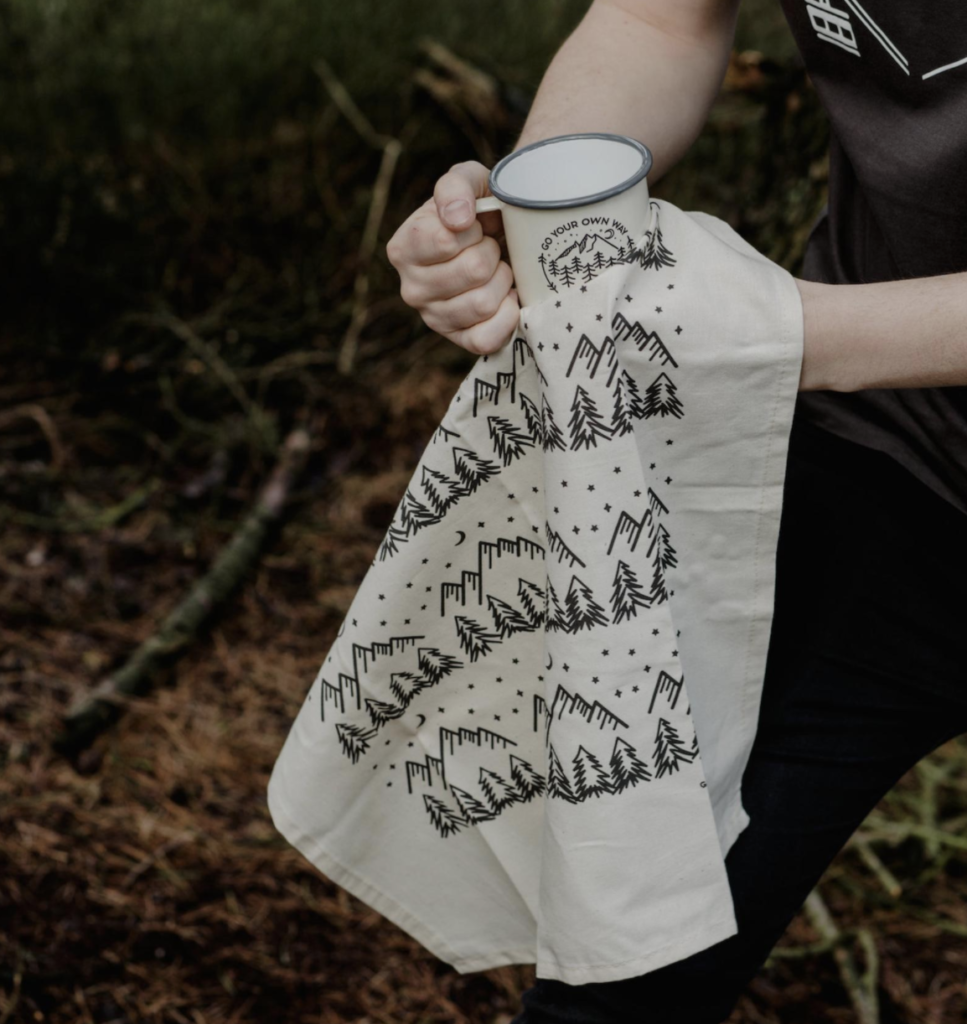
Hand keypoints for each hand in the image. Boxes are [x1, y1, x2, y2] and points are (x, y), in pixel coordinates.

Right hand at [386, 160, 519, 355]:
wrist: (500, 236)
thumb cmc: (479, 208)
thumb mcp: (467, 180)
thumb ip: (456, 186)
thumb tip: (457, 219)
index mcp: (403, 249)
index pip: (447, 241)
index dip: (474, 229)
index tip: (475, 225)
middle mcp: (411, 289)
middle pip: (473, 272)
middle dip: (492, 253)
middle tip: (490, 248)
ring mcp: (434, 319)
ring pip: (483, 304)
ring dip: (503, 281)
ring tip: (497, 269)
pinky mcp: (459, 340)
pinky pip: (487, 338)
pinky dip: (507, 317)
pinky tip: (507, 298)